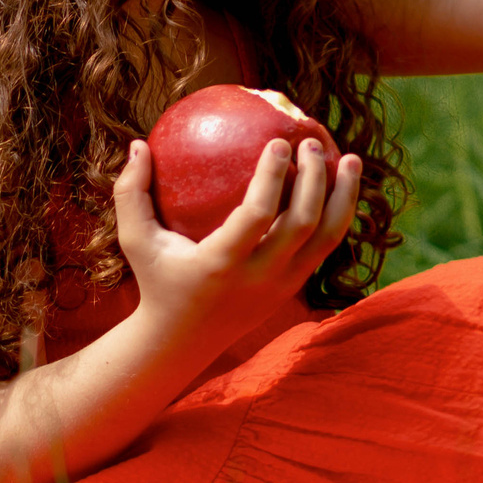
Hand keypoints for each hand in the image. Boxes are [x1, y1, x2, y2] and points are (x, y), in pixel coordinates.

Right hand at [112, 136, 363, 343]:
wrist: (183, 340)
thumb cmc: (158, 280)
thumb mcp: (135, 240)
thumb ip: (131, 192)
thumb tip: (139, 143)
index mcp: (221, 263)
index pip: (256, 216)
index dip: (272, 178)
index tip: (279, 143)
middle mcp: (259, 277)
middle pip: (302, 224)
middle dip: (315, 179)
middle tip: (314, 142)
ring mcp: (282, 286)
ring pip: (328, 239)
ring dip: (344, 196)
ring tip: (351, 158)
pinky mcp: (295, 288)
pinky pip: (326, 248)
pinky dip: (338, 215)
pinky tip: (341, 184)